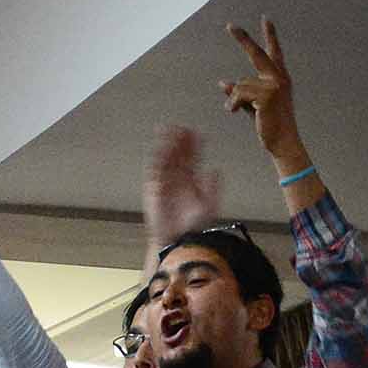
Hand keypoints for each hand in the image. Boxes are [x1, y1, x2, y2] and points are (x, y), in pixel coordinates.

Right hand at [143, 126, 222, 248]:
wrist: (179, 240)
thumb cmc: (194, 227)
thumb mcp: (210, 206)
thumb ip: (213, 188)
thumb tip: (215, 170)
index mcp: (191, 181)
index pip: (192, 158)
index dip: (193, 145)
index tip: (196, 132)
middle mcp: (177, 179)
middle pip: (177, 154)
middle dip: (178, 140)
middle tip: (180, 126)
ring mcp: (164, 183)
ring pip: (165, 159)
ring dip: (165, 145)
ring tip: (167, 130)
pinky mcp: (153, 190)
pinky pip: (153, 171)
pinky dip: (154, 159)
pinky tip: (158, 148)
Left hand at [220, 17, 305, 165]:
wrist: (282, 142)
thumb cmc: (269, 124)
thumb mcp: (254, 105)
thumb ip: (241, 92)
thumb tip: (222, 83)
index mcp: (279, 77)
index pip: (273, 52)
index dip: (270, 35)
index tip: (266, 19)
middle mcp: (279, 77)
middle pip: (257, 54)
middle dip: (243, 39)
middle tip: (230, 25)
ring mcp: (274, 85)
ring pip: (240, 84)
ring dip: (234, 99)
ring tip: (238, 111)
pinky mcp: (267, 95)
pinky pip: (238, 94)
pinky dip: (233, 104)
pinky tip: (236, 112)